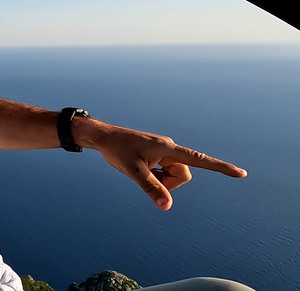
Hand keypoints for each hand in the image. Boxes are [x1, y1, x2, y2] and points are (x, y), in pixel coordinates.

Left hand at [88, 122, 246, 210]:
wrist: (104, 137)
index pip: (199, 160)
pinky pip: (164, 171)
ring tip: (140, 169)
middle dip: (168, 183)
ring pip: (173, 175)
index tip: (241, 174)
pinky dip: (155, 176)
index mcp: (168, 148)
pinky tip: (140, 167)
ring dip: (160, 179)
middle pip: (182, 175)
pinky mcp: (158, 154)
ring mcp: (164, 151)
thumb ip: (151, 188)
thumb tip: (167, 206)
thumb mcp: (133, 172)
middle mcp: (170, 148)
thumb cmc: (117, 151)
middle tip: (145, 174)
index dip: (220, 168)